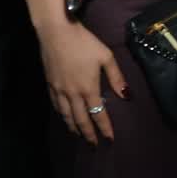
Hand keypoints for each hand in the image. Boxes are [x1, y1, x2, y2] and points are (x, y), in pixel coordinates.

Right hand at [41, 18, 128, 145]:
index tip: (109, 140)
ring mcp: (59, 90)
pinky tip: (64, 117)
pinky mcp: (49, 84)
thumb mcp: (105, 56)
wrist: (56, 32)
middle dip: (88, 134)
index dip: (104, 128)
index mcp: (88, 88)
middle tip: (94, 145)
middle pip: (81, 120)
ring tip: (79, 136)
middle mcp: (72, 94)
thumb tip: (126, 95)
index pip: (98, 114)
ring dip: (74, 128)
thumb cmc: (84, 42)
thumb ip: (116, 77)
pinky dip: (61, 116)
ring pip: (66, 116)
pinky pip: (55, 106)